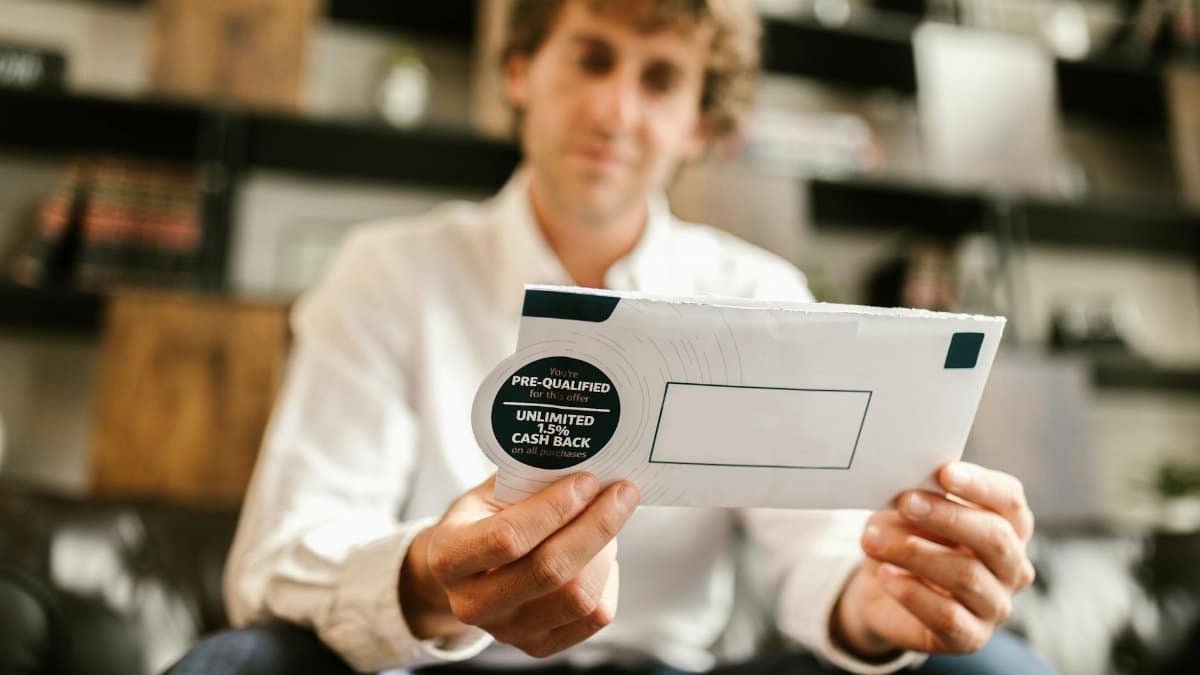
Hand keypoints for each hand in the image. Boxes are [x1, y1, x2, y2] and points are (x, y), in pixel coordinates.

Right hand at [399, 473, 639, 656]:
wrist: (463, 574)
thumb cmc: (481, 521)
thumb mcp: (487, 494)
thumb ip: (526, 479)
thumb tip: (585, 458)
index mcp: (450, 558)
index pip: (507, 538)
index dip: (554, 508)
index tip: (586, 480)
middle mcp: (473, 604)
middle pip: (549, 570)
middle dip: (595, 526)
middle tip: (621, 493)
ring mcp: (507, 632)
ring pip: (577, 597)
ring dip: (604, 551)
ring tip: (608, 520)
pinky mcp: (538, 645)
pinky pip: (593, 617)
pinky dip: (608, 580)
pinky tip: (602, 554)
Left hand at [832, 462, 1035, 658]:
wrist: (882, 589)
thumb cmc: (906, 538)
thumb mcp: (906, 512)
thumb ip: (916, 500)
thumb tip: (907, 493)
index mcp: (1006, 525)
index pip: (1008, 500)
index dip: (981, 485)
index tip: (945, 472)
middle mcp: (1012, 565)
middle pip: (995, 538)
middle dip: (947, 517)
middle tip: (905, 503)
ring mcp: (996, 604)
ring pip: (967, 576)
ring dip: (915, 553)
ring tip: (874, 540)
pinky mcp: (971, 637)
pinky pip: (947, 615)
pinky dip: (912, 592)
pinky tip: (886, 576)